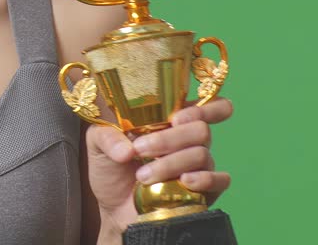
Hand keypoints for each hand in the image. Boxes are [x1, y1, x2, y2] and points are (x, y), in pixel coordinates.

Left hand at [84, 97, 233, 235]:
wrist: (113, 209)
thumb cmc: (111, 171)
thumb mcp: (98, 146)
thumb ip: (106, 137)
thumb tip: (127, 148)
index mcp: (170, 123)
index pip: (206, 106)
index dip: (207, 107)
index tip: (179, 117)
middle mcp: (189, 142)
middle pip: (200, 129)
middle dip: (169, 139)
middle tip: (141, 149)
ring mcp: (198, 166)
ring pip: (201, 154)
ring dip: (170, 163)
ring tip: (142, 175)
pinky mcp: (204, 191)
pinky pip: (220, 180)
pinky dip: (204, 179)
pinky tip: (183, 181)